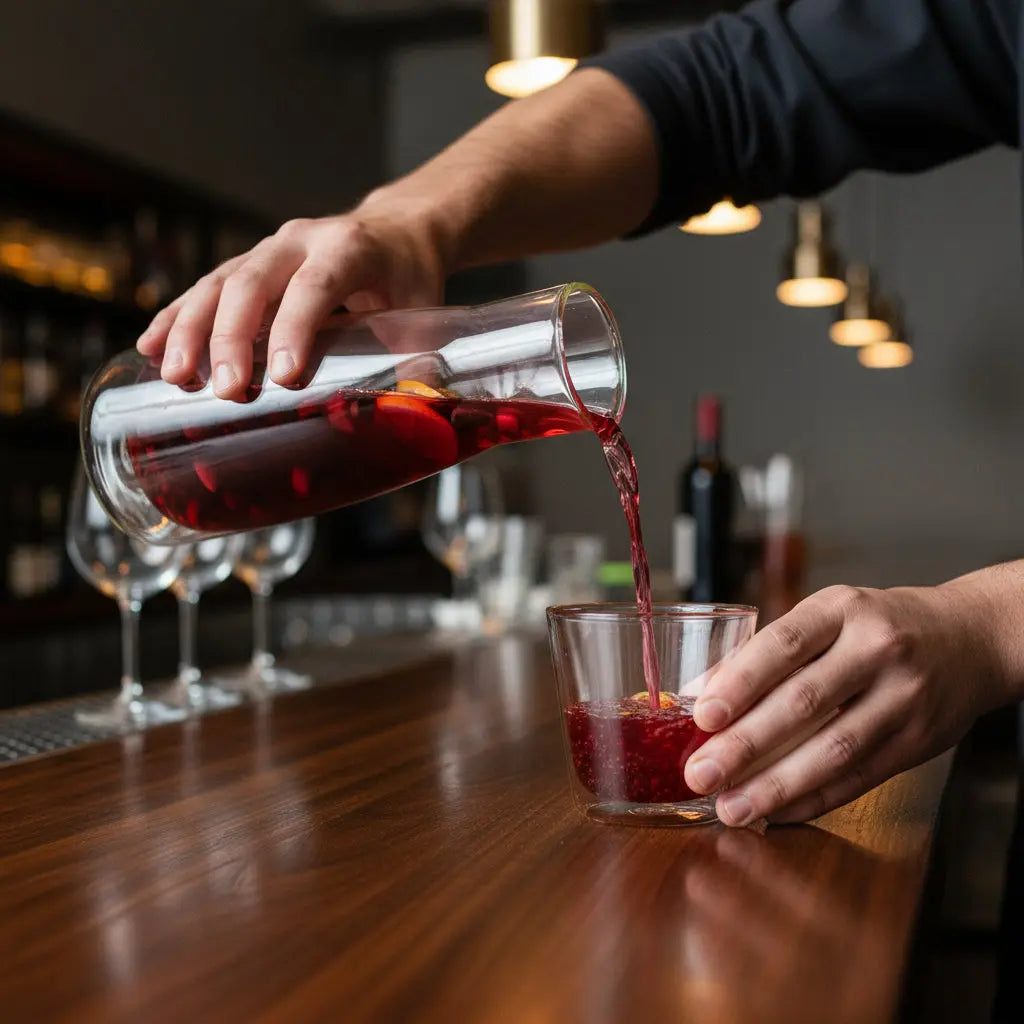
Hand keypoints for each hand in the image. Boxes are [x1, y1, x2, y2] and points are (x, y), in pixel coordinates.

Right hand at [135, 199, 446, 399]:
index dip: (295, 328)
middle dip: (233, 339)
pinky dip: (177, 318)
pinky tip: (150, 348)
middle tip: (226, 391)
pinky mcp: (247, 265)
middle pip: (253, 284)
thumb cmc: (410, 278)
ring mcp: (268, 249)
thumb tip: (413, 418)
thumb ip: (417, 361)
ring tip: (175, 376)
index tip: (282, 377)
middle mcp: (300, 241)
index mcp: (348, 248)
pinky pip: (205, 289)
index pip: (315, 286)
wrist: (396, 231)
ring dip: (191, 330)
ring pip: (218, 284)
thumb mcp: (425, 314)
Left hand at [683, 576, 1019, 825]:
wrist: (971, 638)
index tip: (702, 715)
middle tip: (700, 773)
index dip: (740, 682)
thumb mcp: (827, 616)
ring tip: (732, 806)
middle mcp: (876, 648)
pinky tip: (776, 812)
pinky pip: (860, 777)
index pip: (783, 644)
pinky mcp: (919, 740)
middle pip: (803, 702)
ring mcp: (903, 696)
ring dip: (776, 785)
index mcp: (841, 609)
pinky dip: (814, 798)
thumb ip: (768, 651)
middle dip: (746, 744)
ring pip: (833, 749)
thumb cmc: (877, 625)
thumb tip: (699, 692)